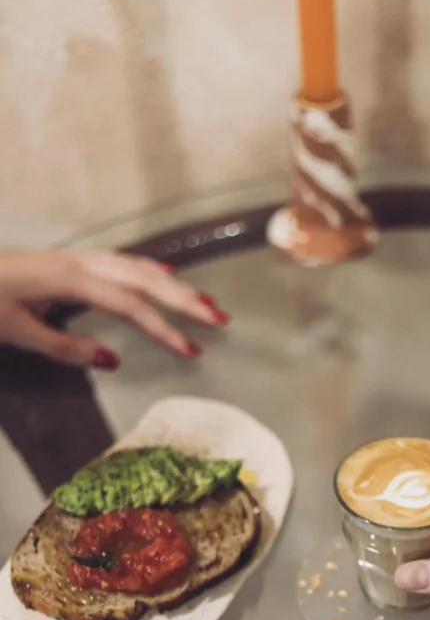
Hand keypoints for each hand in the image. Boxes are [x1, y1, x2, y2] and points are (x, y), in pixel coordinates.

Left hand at [0, 250, 229, 367]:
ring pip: (137, 267)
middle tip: (219, 318)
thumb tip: (112, 361)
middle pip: (144, 279)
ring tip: (205, 302)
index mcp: (71, 280)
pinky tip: (165, 273)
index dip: (163, 329)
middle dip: (185, 299)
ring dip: (174, 285)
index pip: (130, 306)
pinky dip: (149, 269)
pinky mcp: (73, 261)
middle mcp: (81, 263)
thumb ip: (65, 347)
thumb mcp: (17, 331)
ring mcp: (78, 258)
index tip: (190, 351)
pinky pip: (122, 261)